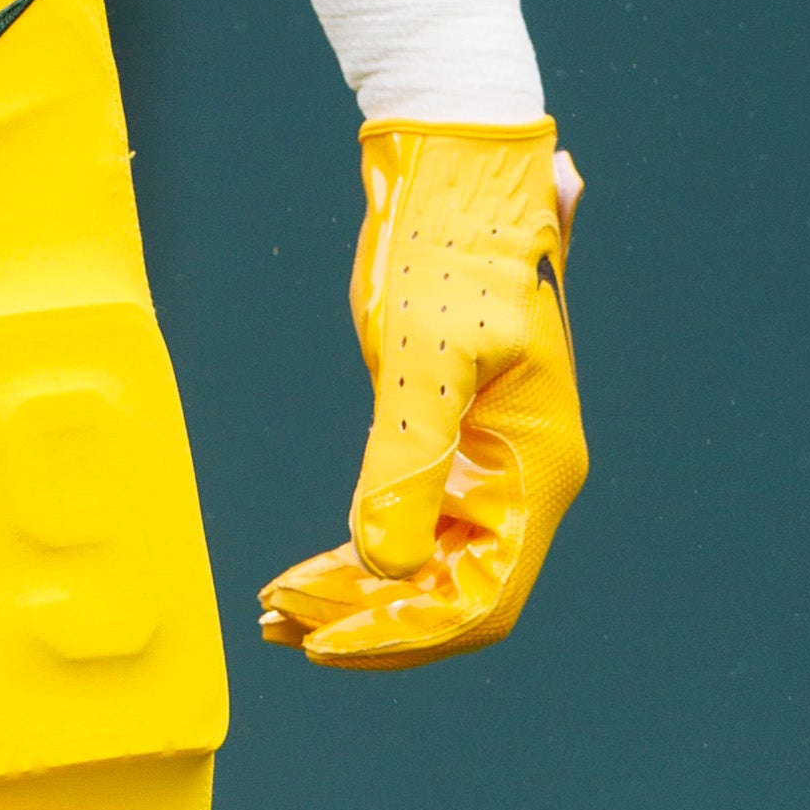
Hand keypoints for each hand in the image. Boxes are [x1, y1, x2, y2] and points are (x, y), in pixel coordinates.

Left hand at [258, 123, 584, 666]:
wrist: (453, 164)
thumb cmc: (447, 244)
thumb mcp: (421, 352)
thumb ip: (407, 460)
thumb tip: (380, 565)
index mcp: (536, 466)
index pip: (480, 596)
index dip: (403, 634)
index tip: (321, 644)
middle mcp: (524, 476)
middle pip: (450, 593)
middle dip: (366, 622)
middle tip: (273, 625)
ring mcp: (490, 460)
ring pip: (427, 567)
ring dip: (356, 597)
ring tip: (273, 612)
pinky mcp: (454, 440)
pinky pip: (412, 526)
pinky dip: (359, 556)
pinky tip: (302, 572)